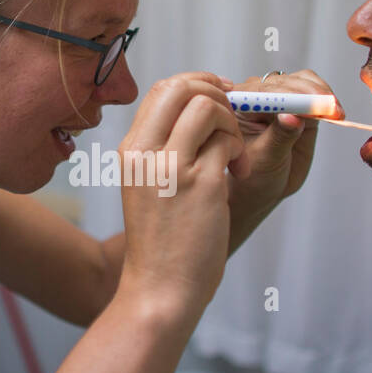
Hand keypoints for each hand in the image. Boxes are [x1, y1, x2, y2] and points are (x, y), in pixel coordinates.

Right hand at [116, 72, 248, 311]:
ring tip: (232, 154)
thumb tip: (197, 108)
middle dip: (217, 92)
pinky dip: (240, 151)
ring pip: (208, 106)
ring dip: (232, 123)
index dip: (197, 84)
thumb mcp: (146, 185)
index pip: (161, 89)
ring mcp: (172, 168)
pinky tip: (238, 172)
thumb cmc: (161, 240)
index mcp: (131, 150)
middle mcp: (145, 152)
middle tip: (232, 119)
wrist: (160, 288)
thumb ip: (162, 148)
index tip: (218, 100)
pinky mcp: (202, 185)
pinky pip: (228, 141)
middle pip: (182, 86)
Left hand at [224, 70, 337, 220]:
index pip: (264, 92)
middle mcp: (257, 96)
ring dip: (321, 94)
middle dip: (310, 94)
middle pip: (286, 82)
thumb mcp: (265, 159)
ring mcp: (280, 97)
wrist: (263, 187)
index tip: (310, 105)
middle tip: (331, 109)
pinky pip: (314, 91)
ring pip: (302, 81)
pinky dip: (326, 99)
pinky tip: (335, 112)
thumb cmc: (253, 175)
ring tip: (335, 112)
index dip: (290, 96)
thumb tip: (293, 116)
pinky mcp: (299, 104)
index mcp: (238, 106)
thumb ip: (279, 137)